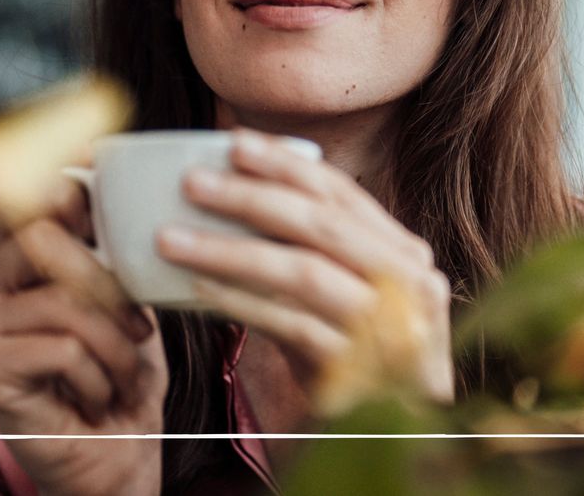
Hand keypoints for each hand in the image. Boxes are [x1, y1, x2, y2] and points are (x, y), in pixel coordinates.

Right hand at [0, 178, 167, 495]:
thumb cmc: (122, 376)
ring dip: (115, 346)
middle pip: (45, 239)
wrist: (117, 453)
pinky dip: (98, 376)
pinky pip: (63, 347)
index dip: (63, 188)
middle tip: (139, 329)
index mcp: (17, 264)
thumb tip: (98, 176)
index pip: (28, 201)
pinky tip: (96, 397)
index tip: (94, 185)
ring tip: (122, 376)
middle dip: (110, 286)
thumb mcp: (127, 300)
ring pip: (65, 302)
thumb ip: (107, 248)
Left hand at [155, 129, 453, 411]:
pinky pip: (291, 325)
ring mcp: (393, 329)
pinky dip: (240, 303)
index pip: (343, 195)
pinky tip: (195, 289)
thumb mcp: (340, 298)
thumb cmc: (352, 361)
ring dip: (231, 248)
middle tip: (193, 181)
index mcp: (406, 255)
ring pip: (303, 271)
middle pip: (323, 225)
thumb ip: (312, 250)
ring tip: (172, 237)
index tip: (233, 142)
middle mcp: (412, 284)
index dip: (287, 164)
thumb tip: (241, 188)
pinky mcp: (364, 372)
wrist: (387, 440)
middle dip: (252, 196)